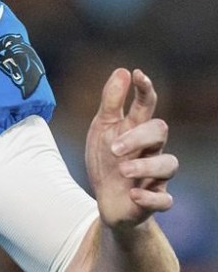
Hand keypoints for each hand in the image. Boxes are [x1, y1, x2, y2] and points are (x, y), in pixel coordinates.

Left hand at [85, 68, 177, 229]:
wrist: (107, 199)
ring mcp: (155, 175)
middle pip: (160, 131)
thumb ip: (112, 102)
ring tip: (123, 170)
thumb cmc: (108, 160)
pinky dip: (150, 197)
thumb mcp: (103, 128)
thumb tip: (122, 71)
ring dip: (145, 166)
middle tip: (114, 148)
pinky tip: (134, 194)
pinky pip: (164, 200)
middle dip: (138, 136)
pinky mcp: (155, 199)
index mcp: (136, 129)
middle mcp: (151, 149)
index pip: (147, 105)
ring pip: (169, 165)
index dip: (145, 89)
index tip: (138, 75)